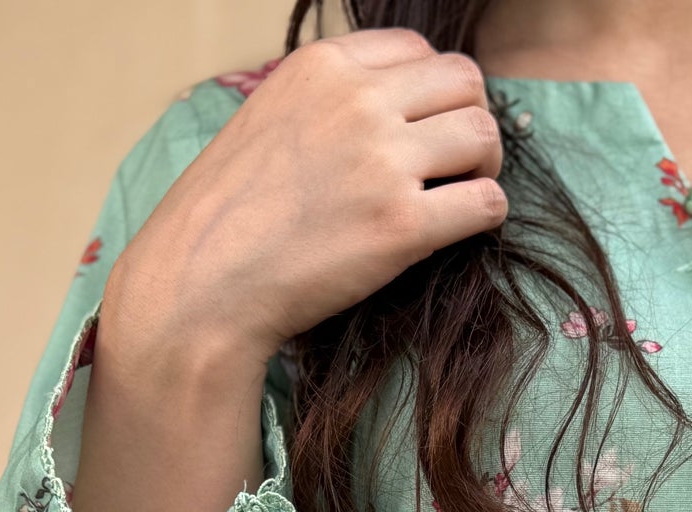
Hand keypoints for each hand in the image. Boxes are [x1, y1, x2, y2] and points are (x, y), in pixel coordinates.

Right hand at [110, 28, 507, 366]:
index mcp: (324, 67)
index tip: (425, 129)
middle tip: (456, 166)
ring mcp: (382, 161)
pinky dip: (488, 216)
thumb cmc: (231, 215)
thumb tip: (389, 108)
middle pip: (465, 82)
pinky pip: (488, 203)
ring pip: (485, 135)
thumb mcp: (271, 118)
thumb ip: (330, 102)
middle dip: (470, 122)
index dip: (434, 91)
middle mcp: (358, 101)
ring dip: (484, 167)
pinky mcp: (401, 226)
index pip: (419, 49)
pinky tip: (463, 231)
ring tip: (459, 197)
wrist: (204, 283)